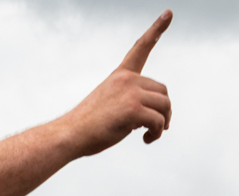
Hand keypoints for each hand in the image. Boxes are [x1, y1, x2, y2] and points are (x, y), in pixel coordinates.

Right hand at [57, 11, 173, 155]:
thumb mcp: (110, 104)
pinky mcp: (133, 110)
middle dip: (164, 111)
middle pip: (163, 91)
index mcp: (120, 75)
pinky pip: (158, 121)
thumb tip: (156, 118)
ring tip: (151, 134)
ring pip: (165, 106)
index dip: (156, 29)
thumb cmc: (89, 125)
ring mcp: (130, 93)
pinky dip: (157, 133)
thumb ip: (131, 101)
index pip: (140, 48)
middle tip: (158, 126)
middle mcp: (127, 79)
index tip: (168, 13)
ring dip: (163, 124)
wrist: (70, 134)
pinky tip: (145, 139)